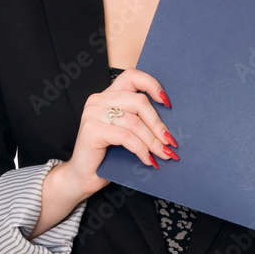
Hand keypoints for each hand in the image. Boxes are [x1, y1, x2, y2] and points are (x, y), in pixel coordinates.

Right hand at [65, 67, 177, 198]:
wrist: (84, 177)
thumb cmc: (107, 155)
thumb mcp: (126, 132)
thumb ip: (139, 120)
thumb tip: (169, 125)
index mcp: (108, 95)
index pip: (132, 76)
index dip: (152, 85)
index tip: (167, 103)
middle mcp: (98, 100)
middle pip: (139, 102)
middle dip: (158, 124)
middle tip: (170, 142)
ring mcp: (93, 113)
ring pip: (135, 122)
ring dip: (153, 141)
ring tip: (163, 154)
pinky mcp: (92, 130)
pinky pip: (126, 137)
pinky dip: (141, 149)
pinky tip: (148, 160)